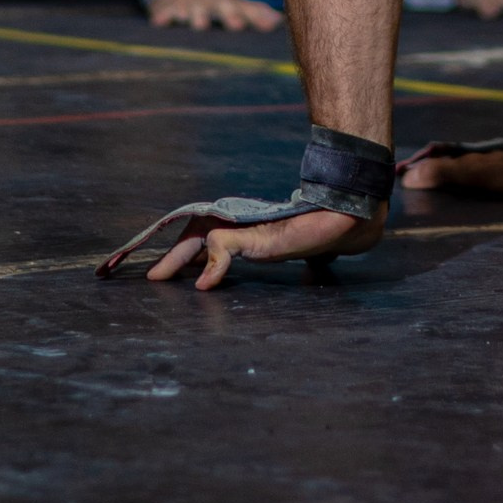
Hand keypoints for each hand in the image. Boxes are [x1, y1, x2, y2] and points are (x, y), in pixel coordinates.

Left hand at [145, 201, 383, 288]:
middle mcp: (246, 224)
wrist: (349, 218)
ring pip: (203, 237)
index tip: (169, 270)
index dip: (189, 250)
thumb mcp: (288, 246)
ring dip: (180, 257)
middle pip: (198, 233)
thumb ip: (264, 250)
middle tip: (153, 276)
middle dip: (175, 256)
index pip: (211, 233)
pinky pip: (224, 245)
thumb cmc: (325, 230)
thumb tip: (246, 271)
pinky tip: (205, 284)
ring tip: (160, 276)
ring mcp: (249, 228)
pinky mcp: (256, 235)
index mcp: (251, 227)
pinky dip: (213, 263)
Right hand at [146, 0, 282, 31]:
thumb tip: (280, 21)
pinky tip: (159, 22)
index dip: (253, 16)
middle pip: (220, 5)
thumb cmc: (216, 4)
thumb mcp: (234, 6)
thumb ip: (255, 13)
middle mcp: (209, 2)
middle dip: (228, 14)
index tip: (265, 26)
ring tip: (194, 21)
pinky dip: (162, 16)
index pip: (243, 9)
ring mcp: (187, 3)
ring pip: (191, 8)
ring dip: (193, 14)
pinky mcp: (167, 8)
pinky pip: (163, 11)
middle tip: (237, 24)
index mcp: (227, 3)